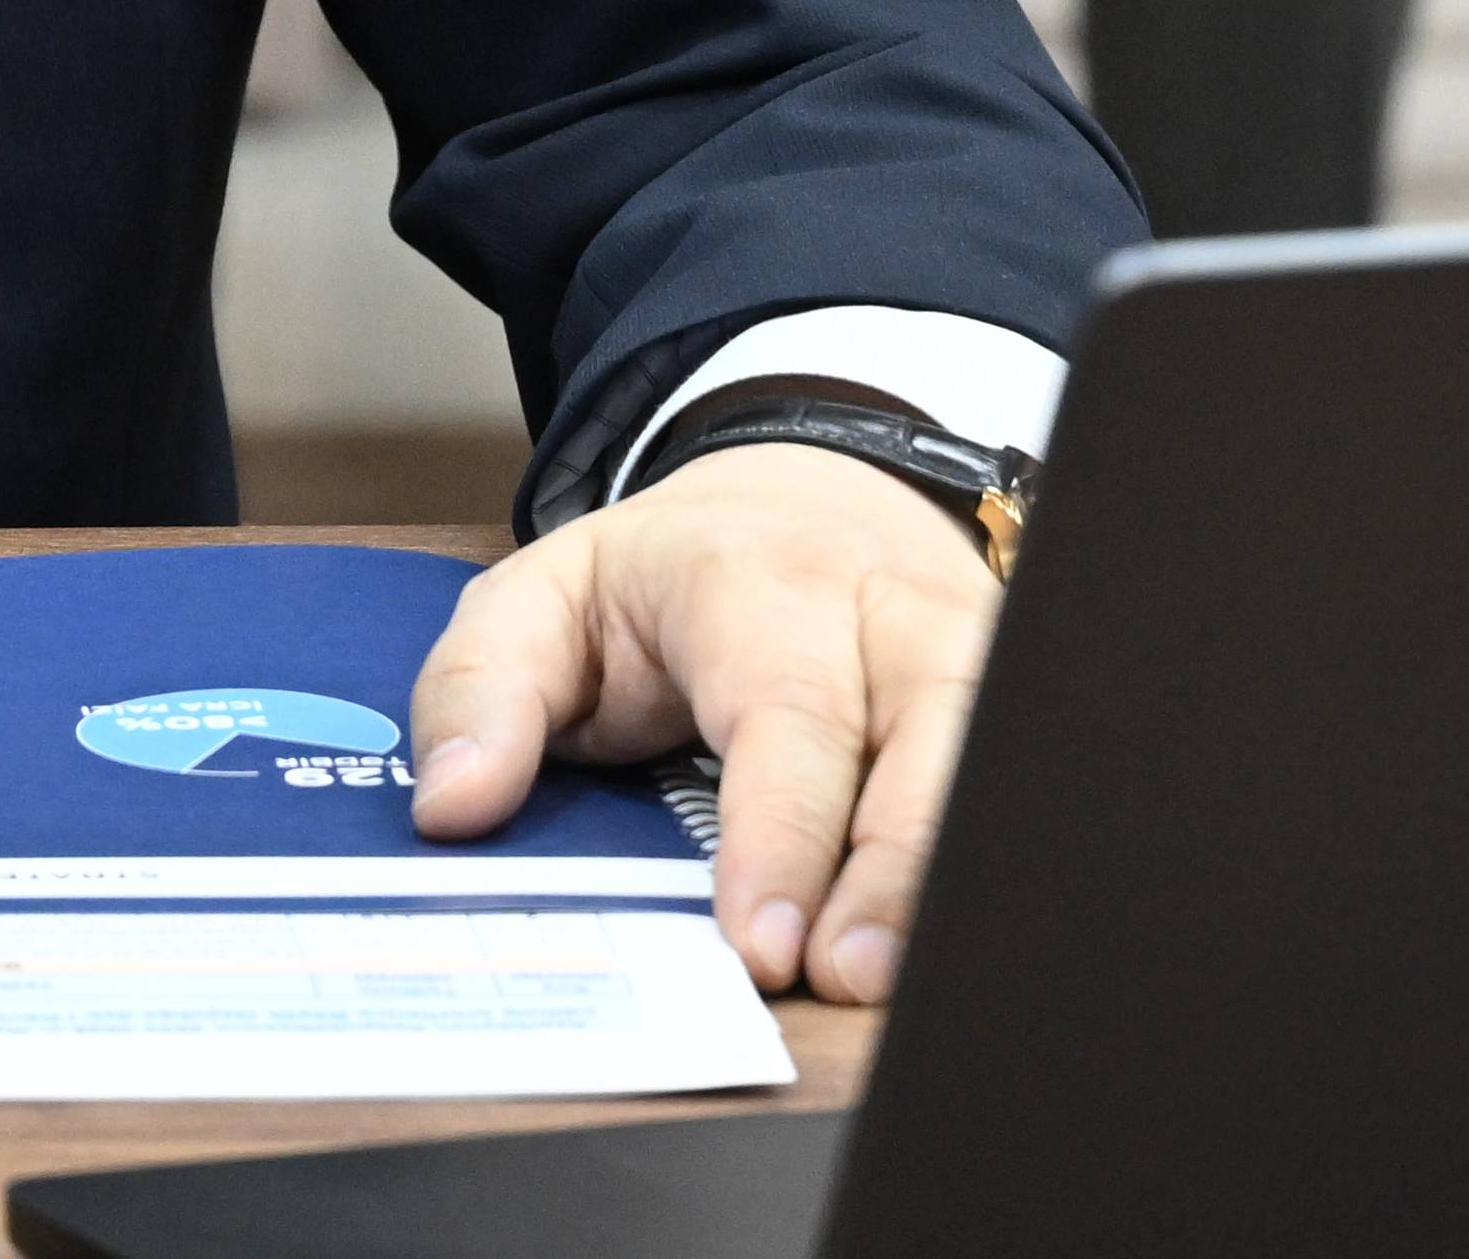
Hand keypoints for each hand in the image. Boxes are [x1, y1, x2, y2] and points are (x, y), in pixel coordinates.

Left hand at [404, 435, 1000, 997]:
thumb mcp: (540, 598)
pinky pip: (1015, 768)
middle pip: (927, 727)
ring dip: (953, 866)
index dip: (782, 833)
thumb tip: (453, 806)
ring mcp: (963, 640)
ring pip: (993, 745)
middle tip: (848, 979)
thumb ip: (478, 691)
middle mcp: (880, 604)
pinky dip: (988, 848)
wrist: (795, 489)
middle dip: (894, 866)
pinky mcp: (1007, 686)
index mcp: (755, 580)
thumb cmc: (665, 576)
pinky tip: (949, 932)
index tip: (759, 940)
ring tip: (898, 977)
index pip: (786, 711)